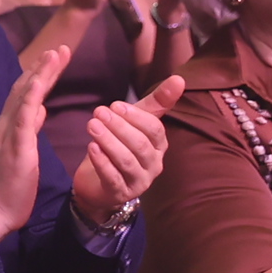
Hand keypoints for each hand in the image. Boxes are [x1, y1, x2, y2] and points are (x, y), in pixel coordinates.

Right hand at [0, 46, 66, 237]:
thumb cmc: (11, 186)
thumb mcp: (23, 152)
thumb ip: (30, 128)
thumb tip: (41, 108)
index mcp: (9, 127)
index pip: (26, 94)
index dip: (40, 74)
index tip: (55, 58)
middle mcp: (5, 124)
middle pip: (24, 88)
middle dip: (42, 67)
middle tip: (59, 48)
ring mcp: (8, 134)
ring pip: (24, 97)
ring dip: (39, 74)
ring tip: (53, 55)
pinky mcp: (15, 146)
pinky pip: (23, 117)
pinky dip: (31, 97)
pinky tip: (39, 83)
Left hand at [68, 82, 175, 224]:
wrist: (96, 181)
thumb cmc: (120, 145)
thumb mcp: (135, 121)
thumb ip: (156, 102)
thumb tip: (179, 78)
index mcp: (159, 146)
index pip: (154, 130)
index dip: (135, 117)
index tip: (115, 105)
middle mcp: (153, 165)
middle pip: (140, 145)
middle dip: (119, 127)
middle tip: (98, 112)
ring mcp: (139, 182)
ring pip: (127, 161)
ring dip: (109, 141)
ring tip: (92, 126)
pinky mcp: (120, 194)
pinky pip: (113, 178)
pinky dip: (102, 162)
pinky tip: (91, 148)